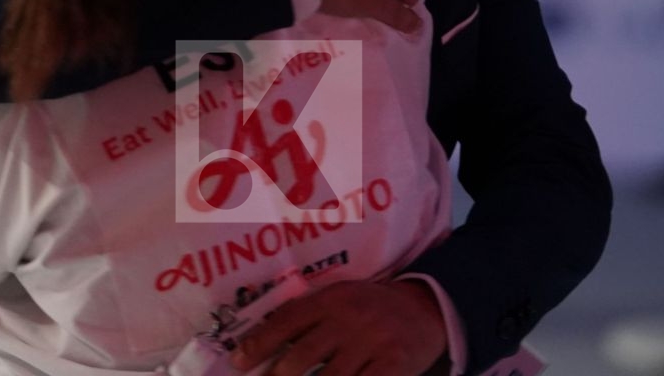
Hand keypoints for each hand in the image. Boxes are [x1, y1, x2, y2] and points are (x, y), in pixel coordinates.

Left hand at [231, 278, 447, 375]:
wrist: (425, 308)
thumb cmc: (371, 307)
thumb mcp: (341, 298)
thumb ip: (309, 315)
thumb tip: (266, 345)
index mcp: (333, 298)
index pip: (288, 320)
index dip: (259, 343)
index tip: (238, 362)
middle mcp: (351, 317)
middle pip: (303, 355)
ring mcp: (374, 342)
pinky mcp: (395, 364)